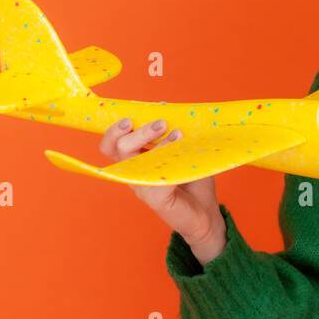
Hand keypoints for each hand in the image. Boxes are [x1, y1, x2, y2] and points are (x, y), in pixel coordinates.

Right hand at [99, 118, 224, 257]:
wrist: (206, 213)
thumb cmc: (192, 179)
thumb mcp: (181, 150)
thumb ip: (170, 130)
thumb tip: (161, 105)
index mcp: (135, 160)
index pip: (111, 144)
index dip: (114, 130)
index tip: (130, 117)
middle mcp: (134, 173)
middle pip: (116, 148)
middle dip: (136, 131)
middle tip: (160, 123)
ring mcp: (143, 187)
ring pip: (132, 161)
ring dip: (152, 142)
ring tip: (175, 132)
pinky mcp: (157, 199)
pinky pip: (155, 176)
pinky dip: (167, 157)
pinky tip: (182, 151)